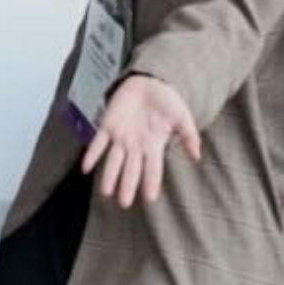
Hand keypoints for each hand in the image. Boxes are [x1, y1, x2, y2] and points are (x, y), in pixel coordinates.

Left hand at [79, 73, 201, 208]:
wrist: (149, 82)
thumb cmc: (167, 102)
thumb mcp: (182, 116)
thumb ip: (189, 135)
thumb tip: (197, 155)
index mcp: (154, 146)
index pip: (153, 168)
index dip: (151, 182)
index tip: (150, 198)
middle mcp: (136, 146)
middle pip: (131, 169)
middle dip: (127, 185)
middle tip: (124, 203)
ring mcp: (121, 137)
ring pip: (113, 160)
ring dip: (109, 175)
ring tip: (105, 192)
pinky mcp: (108, 125)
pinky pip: (98, 142)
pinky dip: (92, 154)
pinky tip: (85, 167)